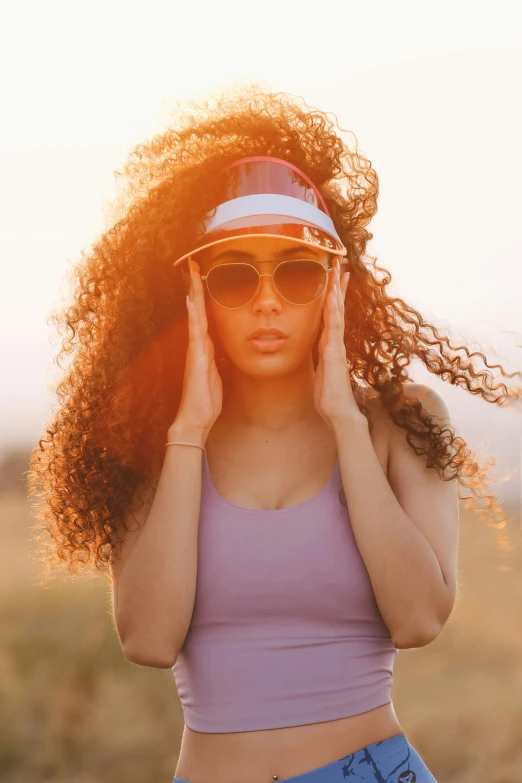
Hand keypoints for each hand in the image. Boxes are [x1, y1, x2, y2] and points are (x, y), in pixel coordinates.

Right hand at [171, 258, 222, 442]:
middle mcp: (197, 345)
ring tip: (191, 273)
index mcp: (204, 348)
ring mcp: (195, 350)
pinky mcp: (196, 359)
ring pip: (194, 315)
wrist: (196, 418)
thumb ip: (215, 358)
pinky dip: (193, 315)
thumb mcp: (216, 374)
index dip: (203, 296)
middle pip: (196, 309)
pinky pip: (195, 332)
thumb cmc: (206, 399)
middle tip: (193, 264)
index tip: (202, 276)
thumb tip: (217, 346)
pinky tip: (190, 300)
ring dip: (193, 294)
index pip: (204, 315)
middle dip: (195, 287)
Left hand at [313, 257, 363, 430]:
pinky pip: (333, 327)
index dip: (333, 295)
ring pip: (336, 312)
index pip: (331, 315)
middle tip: (339, 263)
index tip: (334, 277)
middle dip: (337, 285)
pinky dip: (333, 310)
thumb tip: (318, 353)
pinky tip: (333, 296)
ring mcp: (336, 346)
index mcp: (329, 345)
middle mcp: (334, 342)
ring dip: (336, 291)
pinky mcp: (334, 353)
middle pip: (336, 307)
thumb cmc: (330, 397)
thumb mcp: (320, 373)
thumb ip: (320, 360)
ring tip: (338, 270)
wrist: (339, 413)